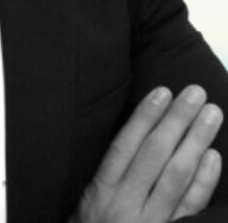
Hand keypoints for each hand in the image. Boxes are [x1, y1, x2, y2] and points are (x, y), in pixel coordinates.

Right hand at [70, 85, 222, 221]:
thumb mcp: (88, 199)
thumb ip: (110, 172)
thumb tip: (137, 130)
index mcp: (101, 191)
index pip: (125, 146)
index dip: (144, 118)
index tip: (162, 91)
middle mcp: (125, 206)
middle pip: (154, 156)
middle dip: (176, 121)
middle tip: (195, 93)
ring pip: (177, 177)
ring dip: (196, 141)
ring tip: (211, 113)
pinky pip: (191, 209)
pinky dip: (204, 181)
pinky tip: (213, 155)